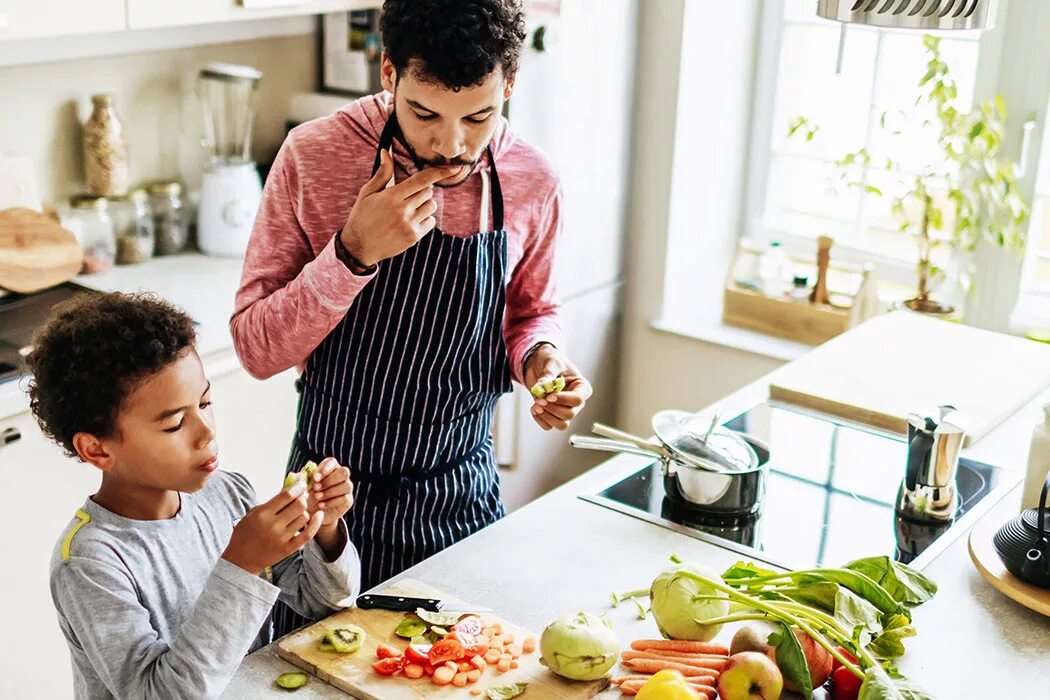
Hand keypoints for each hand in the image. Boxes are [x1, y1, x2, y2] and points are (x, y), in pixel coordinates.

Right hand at [222, 481, 323, 575]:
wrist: (241, 560)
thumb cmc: (246, 533)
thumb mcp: (253, 513)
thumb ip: (271, 502)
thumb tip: (291, 489)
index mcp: (263, 514)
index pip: (286, 496)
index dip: (298, 487)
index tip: (302, 484)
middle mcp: (273, 526)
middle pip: (299, 505)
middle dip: (302, 498)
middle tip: (302, 496)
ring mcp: (282, 538)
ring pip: (304, 517)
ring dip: (304, 511)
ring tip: (298, 511)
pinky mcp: (288, 549)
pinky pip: (308, 534)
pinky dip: (316, 523)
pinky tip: (319, 514)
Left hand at [307, 457, 354, 526]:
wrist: (311, 514)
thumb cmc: (308, 497)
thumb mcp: (304, 487)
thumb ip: (305, 477)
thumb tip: (306, 468)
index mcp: (330, 468)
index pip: (332, 462)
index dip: (325, 469)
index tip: (315, 478)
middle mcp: (341, 476)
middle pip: (343, 472)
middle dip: (329, 480)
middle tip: (316, 488)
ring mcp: (346, 488)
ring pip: (346, 485)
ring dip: (330, 491)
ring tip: (317, 497)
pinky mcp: (348, 500)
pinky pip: (345, 498)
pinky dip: (331, 502)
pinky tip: (321, 505)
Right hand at [340, 151, 457, 266]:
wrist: (359, 246)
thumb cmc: (362, 216)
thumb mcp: (368, 193)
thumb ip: (382, 173)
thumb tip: (386, 152)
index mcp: (392, 196)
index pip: (421, 180)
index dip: (439, 172)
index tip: (454, 168)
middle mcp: (403, 210)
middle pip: (428, 192)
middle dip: (422, 190)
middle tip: (408, 196)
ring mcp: (410, 224)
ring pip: (431, 206)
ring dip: (425, 204)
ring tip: (408, 209)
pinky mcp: (414, 237)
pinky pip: (431, 221)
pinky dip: (425, 219)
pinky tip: (410, 221)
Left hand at [523, 345, 591, 430]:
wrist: (538, 365)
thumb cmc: (550, 361)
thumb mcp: (551, 362)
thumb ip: (548, 374)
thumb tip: (544, 386)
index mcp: (581, 387)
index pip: (578, 399)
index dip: (564, 400)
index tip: (550, 396)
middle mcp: (576, 402)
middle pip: (569, 414)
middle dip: (552, 408)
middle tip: (540, 399)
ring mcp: (565, 410)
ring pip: (561, 424)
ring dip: (547, 416)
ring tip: (536, 405)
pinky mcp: (553, 415)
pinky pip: (549, 426)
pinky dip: (540, 419)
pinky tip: (534, 408)